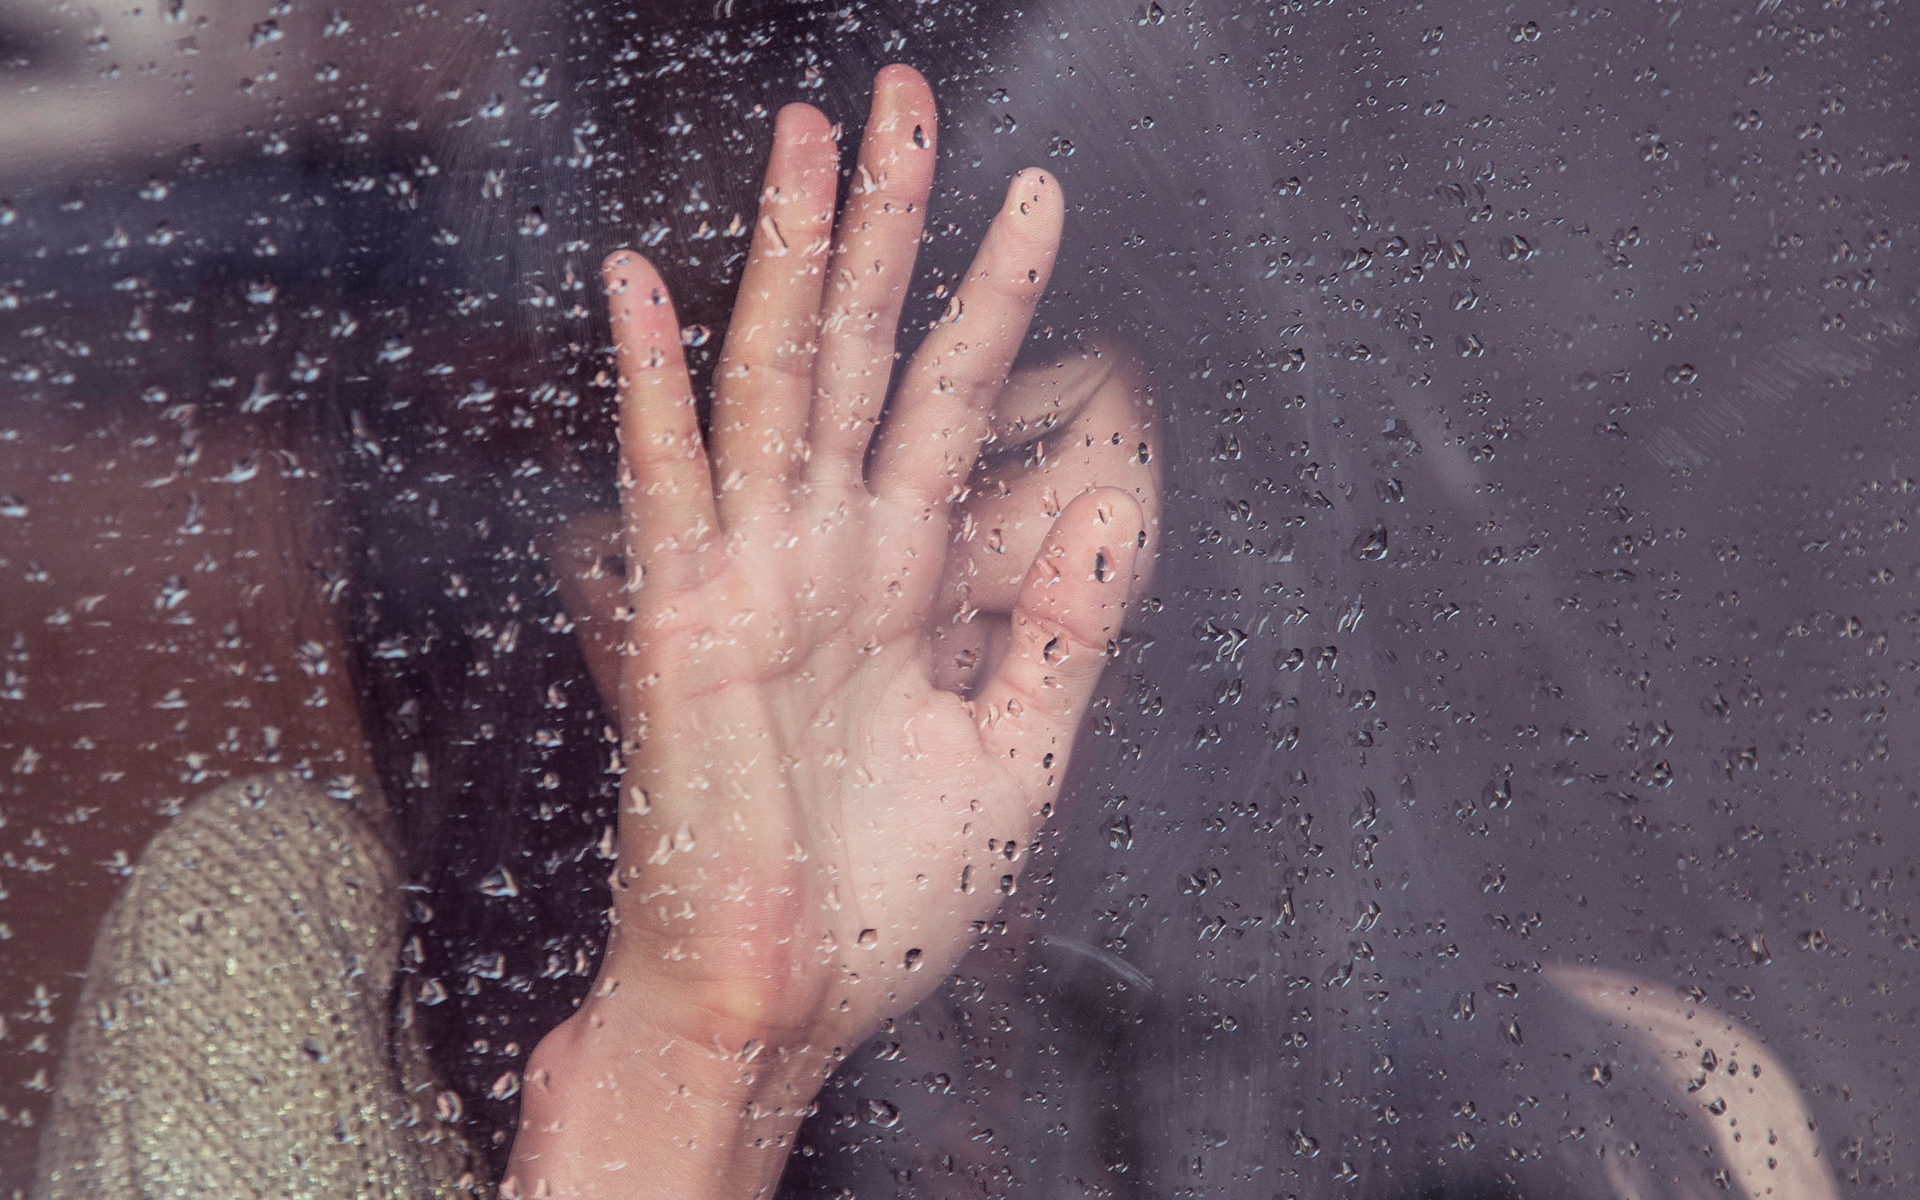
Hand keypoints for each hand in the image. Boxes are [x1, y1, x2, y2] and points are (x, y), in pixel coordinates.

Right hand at [508, 65, 1155, 1199]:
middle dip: (886, 227)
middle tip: (904, 100)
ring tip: (811, 137)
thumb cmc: (878, 902)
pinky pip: (669, 485)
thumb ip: (1063, 629)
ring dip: (789, 259)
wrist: (784, 1006)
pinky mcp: (682, 627)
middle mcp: (821, 558)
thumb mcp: (1012, 756)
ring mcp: (749, 580)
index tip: (1034, 201)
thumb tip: (1113, 502)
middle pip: (857, 355)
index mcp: (897, 585)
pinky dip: (651, 386)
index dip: (992, 301)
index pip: (947, 404)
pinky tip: (643, 286)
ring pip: (774, 384)